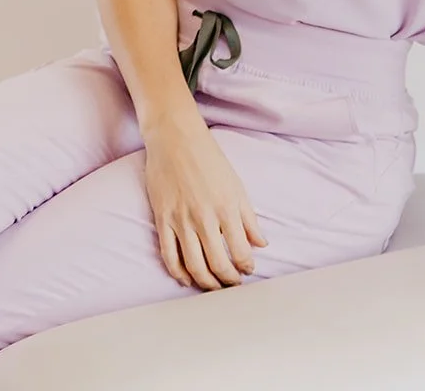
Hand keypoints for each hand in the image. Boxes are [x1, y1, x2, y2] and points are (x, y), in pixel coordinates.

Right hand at [142, 113, 269, 289]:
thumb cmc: (209, 158)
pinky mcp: (162, 219)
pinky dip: (178, 273)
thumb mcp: (236, 185)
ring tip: (212, 286)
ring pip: (194, 265)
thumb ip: (249, 217)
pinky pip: (169, 255)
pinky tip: (186, 278)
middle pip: (217, 264)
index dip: (245, 266)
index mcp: (227, 207)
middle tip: (231, 285)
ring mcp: (181, 219)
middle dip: (227, 281)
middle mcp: (205, 217)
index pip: (240, 251)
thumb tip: (261, 243)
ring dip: (205, 282)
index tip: (247, 271)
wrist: (176, 137)